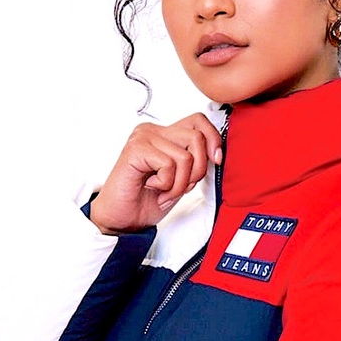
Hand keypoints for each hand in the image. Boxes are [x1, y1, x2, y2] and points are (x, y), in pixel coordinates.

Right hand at [89, 113, 222, 234]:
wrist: (123, 219)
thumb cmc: (149, 199)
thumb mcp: (182, 178)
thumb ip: (195, 161)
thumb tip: (217, 153)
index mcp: (165, 134)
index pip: (199, 121)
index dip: (213, 140)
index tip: (216, 161)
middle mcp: (154, 131)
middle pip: (197, 138)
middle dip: (198, 170)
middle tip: (181, 186)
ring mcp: (143, 137)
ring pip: (186, 156)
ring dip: (179, 183)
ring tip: (164, 191)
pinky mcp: (135, 149)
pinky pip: (169, 165)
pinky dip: (166, 184)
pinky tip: (151, 186)